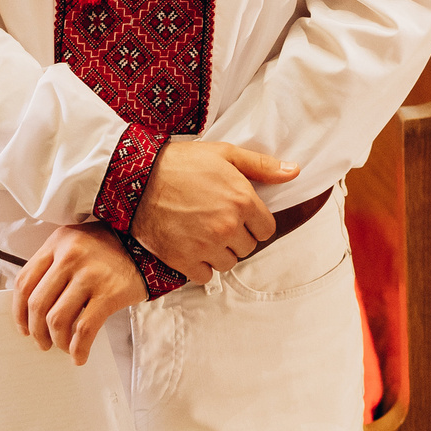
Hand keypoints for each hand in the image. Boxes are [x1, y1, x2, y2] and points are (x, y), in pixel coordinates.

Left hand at [13, 225, 144, 365]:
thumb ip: (55, 264)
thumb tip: (35, 307)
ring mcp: (90, 275)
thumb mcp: (79, 242)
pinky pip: (84, 329)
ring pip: (57, 320)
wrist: (154, 243)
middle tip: (42, 343)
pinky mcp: (110, 293)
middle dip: (36, 331)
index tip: (23, 327)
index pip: (24, 282)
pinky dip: (78, 348)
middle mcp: (71, 256)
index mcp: (58, 242)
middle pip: (37, 304)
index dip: (18, 311)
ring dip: (56, 341)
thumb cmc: (114, 247)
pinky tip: (80, 355)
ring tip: (62, 347)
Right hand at [131, 140, 299, 284]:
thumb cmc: (181, 163)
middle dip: (237, 237)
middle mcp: (227, 226)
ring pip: (228, 263)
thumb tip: (294, 171)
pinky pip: (205, 276)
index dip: (255, 223)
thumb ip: (262, 166)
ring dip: (220, 253)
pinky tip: (191, 248)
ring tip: (204, 234)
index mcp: (242, 200)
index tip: (241, 216)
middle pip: (248, 247)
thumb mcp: (225, 154)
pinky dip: (200, 267)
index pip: (267, 229)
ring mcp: (205, 245)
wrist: (136, 178)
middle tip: (218, 222)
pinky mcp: (182, 260)